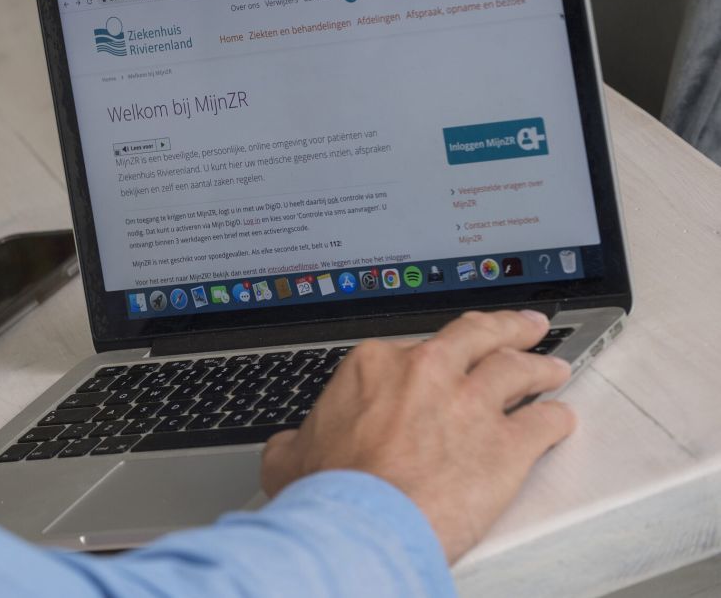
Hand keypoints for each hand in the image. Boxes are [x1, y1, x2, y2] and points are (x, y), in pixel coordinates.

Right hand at [259, 309, 576, 561]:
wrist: (361, 525)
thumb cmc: (328, 493)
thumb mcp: (292, 455)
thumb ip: (299, 440)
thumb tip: (289, 447)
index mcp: (375, 365)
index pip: (413, 347)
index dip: (430, 357)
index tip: (440, 361)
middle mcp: (427, 373)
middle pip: (477, 335)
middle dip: (505, 327)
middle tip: (524, 325)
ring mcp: (471, 405)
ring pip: (518, 369)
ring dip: (540, 366)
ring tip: (553, 366)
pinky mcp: (506, 446)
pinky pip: (543, 423)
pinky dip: (557, 420)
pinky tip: (562, 420)